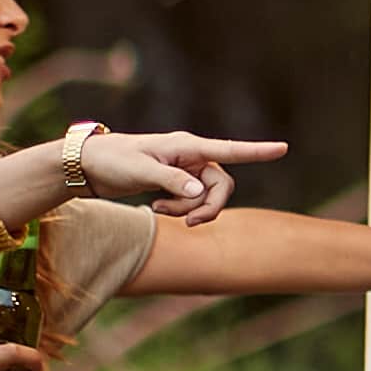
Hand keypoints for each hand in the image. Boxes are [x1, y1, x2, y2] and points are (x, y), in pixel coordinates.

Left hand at [79, 128, 287, 223]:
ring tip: (159, 210)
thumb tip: (200, 192)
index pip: (229, 149)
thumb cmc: (112, 161)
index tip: (282, 148)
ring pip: (206, 195)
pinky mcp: (176, 180)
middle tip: (189, 223)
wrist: (87, 165)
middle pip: (221, 185)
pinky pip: (192, 199)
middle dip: (208, 207)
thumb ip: (173, 181)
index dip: (257, 151)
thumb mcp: (140, 171)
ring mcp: (184, 169)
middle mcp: (191, 155)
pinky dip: (180, 209)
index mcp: (187, 146)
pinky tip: (157, 209)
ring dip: (189, 210)